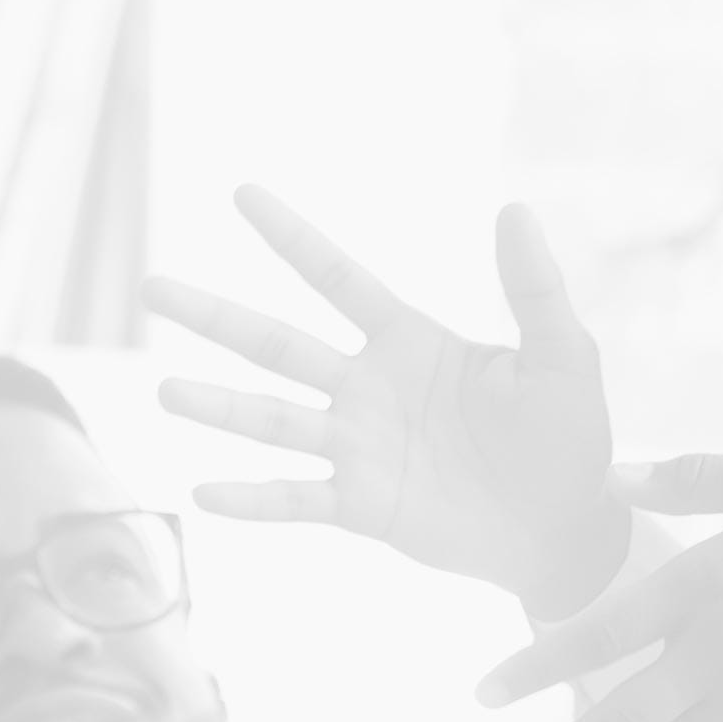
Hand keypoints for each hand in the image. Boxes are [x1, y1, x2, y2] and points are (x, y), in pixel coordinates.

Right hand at [145, 189, 627, 616]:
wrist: (568, 528)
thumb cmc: (569, 435)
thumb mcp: (562, 356)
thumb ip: (534, 290)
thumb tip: (514, 210)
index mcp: (409, 341)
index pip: (338, 278)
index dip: (291, 238)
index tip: (242, 193)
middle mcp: (368, 388)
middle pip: (278, 345)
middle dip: (216, 317)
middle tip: (153, 287)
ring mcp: (358, 448)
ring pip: (273, 420)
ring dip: (219, 406)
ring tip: (164, 392)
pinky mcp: (363, 506)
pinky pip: (297, 500)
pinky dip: (253, 500)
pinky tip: (204, 493)